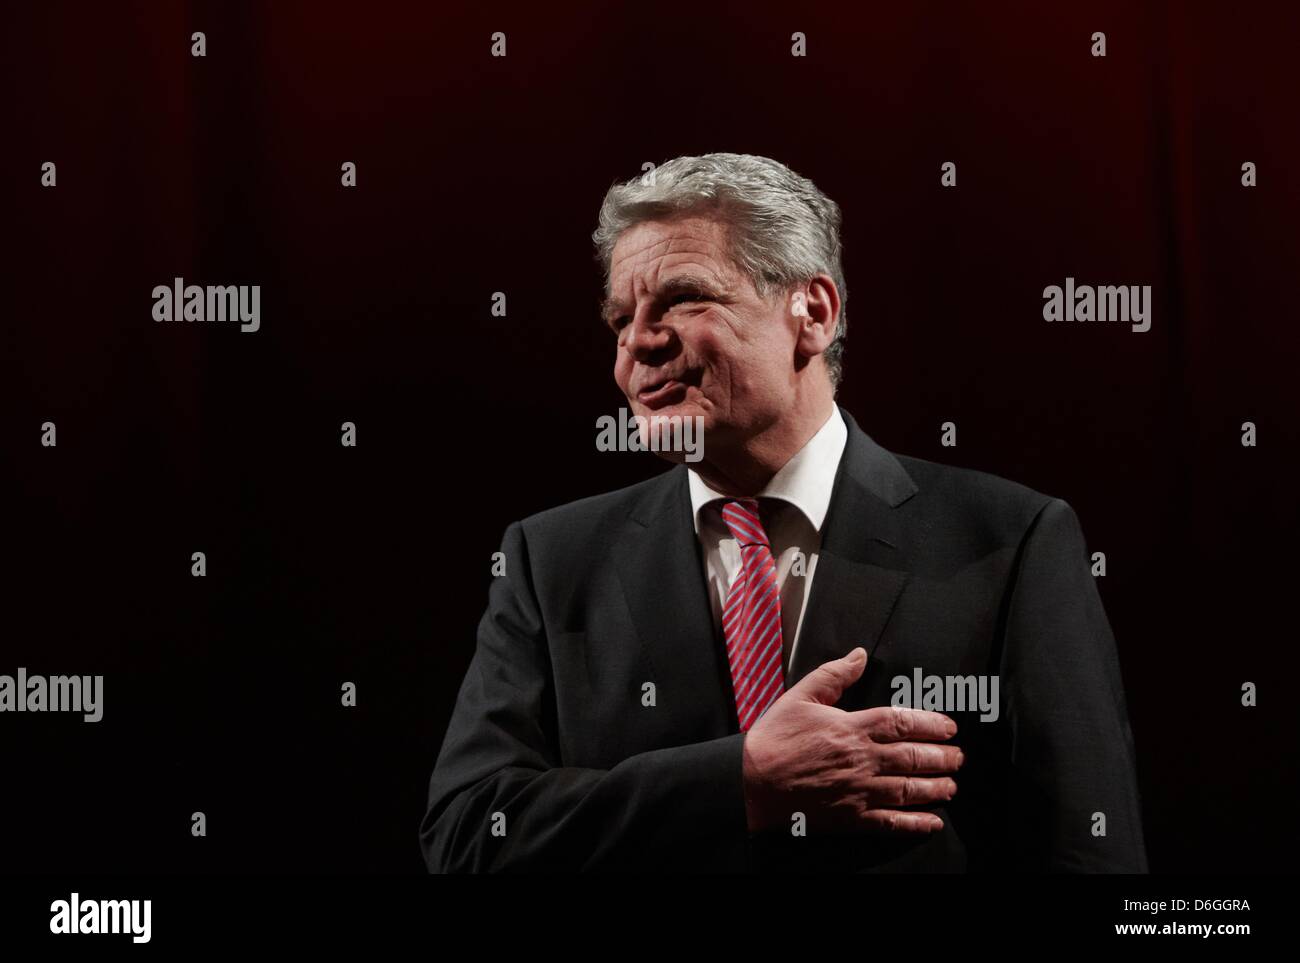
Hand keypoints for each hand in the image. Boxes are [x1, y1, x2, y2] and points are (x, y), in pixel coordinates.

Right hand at [741, 647, 962, 833]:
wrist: (750, 783)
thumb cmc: (774, 739)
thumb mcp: (800, 696)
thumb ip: (833, 675)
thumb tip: (859, 654)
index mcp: (851, 727)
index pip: (902, 723)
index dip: (931, 724)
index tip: (949, 727)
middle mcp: (861, 760)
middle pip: (913, 757)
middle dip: (942, 757)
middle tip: (959, 757)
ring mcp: (858, 791)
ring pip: (908, 789)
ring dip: (936, 788)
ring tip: (952, 786)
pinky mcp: (851, 818)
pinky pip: (890, 822)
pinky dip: (915, 823)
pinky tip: (932, 822)